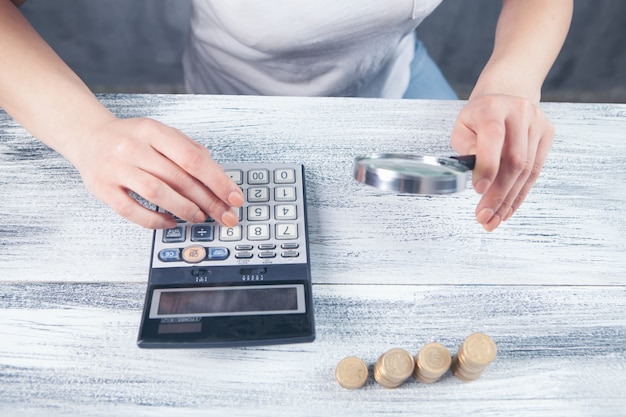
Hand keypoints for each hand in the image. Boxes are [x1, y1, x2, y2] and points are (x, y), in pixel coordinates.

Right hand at [71, 117, 243, 228]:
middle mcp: (133, 147)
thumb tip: (219, 177)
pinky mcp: (103, 189)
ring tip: (199, 217)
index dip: (218, 181)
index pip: (193, 158)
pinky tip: (171, 222)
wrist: (87, 136)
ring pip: (157, 194)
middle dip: (208, 201)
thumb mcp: (160, 133)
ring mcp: (116, 168)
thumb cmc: (131, 138)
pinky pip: (132, 210)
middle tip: (225, 215)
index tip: (234, 197)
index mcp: (153, 130)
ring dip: (184, 209)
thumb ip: (188, 150)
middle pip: (179, 178)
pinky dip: (155, 220)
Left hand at [451, 94, 553, 231]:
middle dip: (498, 194)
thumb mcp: (463, 127)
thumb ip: (466, 149)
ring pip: (526, 170)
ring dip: (509, 200)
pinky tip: (508, 209)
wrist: (505, 96)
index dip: (488, 166)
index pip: (494, 137)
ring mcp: (537, 123)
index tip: (479, 191)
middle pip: (513, 160)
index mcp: (492, 108)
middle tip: (484, 217)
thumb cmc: (479, 116)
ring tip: (494, 219)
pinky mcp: (547, 135)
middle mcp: (519, 112)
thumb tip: (477, 176)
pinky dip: (520, 194)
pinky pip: (535, 172)